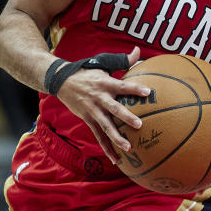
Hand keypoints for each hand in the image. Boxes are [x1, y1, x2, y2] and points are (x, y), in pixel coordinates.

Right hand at [53, 46, 148, 165]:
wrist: (62, 81)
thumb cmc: (88, 71)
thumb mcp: (103, 63)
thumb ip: (123, 61)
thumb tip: (138, 51)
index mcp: (105, 83)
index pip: (122, 86)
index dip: (134, 89)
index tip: (148, 92)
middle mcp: (99, 98)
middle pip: (114, 109)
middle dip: (126, 117)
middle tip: (139, 124)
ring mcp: (92, 111)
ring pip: (105, 126)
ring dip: (116, 138)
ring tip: (129, 147)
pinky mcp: (87, 120)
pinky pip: (98, 136)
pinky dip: (106, 148)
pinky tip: (116, 159)